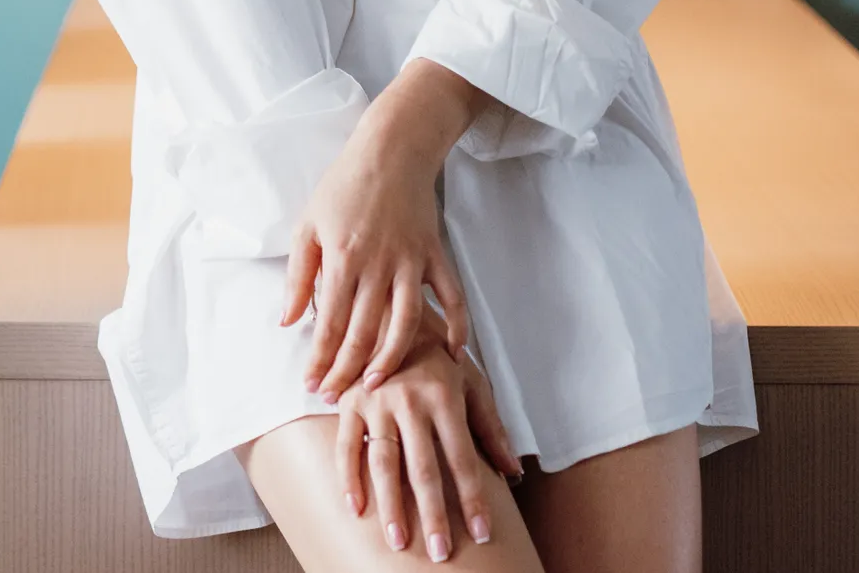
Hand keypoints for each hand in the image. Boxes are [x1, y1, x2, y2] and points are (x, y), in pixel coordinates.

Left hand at [279, 114, 469, 401]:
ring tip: (377, 387)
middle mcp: (379, 265)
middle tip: (336, 398)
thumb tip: (288, 322)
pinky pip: (451, 297)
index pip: (331, 323)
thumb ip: (298, 276)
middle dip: (348, 371)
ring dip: (392, 360)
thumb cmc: (343, 185)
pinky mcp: (435, 254)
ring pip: (405, 324)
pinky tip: (451, 355)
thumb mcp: (309, 225)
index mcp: (344, 258)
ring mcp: (411, 261)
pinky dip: (456, 327)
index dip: (321, 359)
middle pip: (364, 332)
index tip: (312, 385)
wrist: (391, 149)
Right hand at [336, 306, 522, 560]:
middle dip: (433, 514)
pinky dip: (348, 478)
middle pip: (422, 467)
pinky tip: (355, 508)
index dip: (472, 497)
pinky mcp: (349, 401)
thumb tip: (513, 471)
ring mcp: (376, 401)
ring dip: (390, 505)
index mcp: (444, 394)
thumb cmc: (435, 352)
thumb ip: (491, 426)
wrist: (389, 309)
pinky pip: (345, 445)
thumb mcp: (470, 380)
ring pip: (382, 462)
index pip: (462, 457)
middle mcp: (410, 400)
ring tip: (399, 542)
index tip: (481, 533)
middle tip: (441, 553)